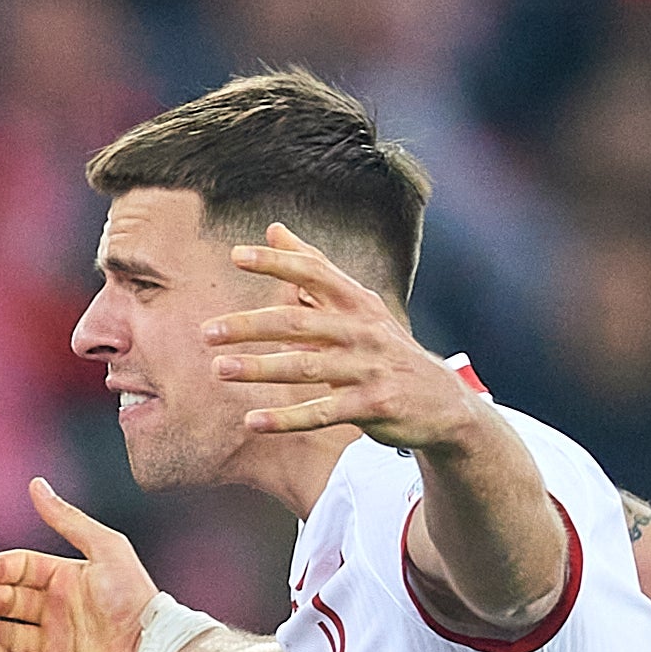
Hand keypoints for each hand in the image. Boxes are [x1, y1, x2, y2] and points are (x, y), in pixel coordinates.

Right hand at [0, 477, 166, 651]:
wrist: (153, 651)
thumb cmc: (133, 597)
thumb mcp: (104, 548)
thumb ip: (67, 519)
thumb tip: (36, 484)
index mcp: (66, 580)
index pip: (21, 570)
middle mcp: (58, 612)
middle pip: (10, 603)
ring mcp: (57, 646)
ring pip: (8, 637)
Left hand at [201, 223, 483, 448]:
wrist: (442, 402)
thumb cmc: (384, 349)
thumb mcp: (356, 306)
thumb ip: (314, 270)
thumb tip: (273, 230)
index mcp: (357, 302)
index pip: (314, 272)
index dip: (277, 263)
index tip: (236, 256)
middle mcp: (363, 330)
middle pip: (299, 322)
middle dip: (251, 325)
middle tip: (208, 332)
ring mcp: (369, 368)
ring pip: (307, 367)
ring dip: (260, 369)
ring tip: (220, 369)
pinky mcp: (373, 405)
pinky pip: (323, 412)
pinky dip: (287, 418)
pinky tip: (253, 421)